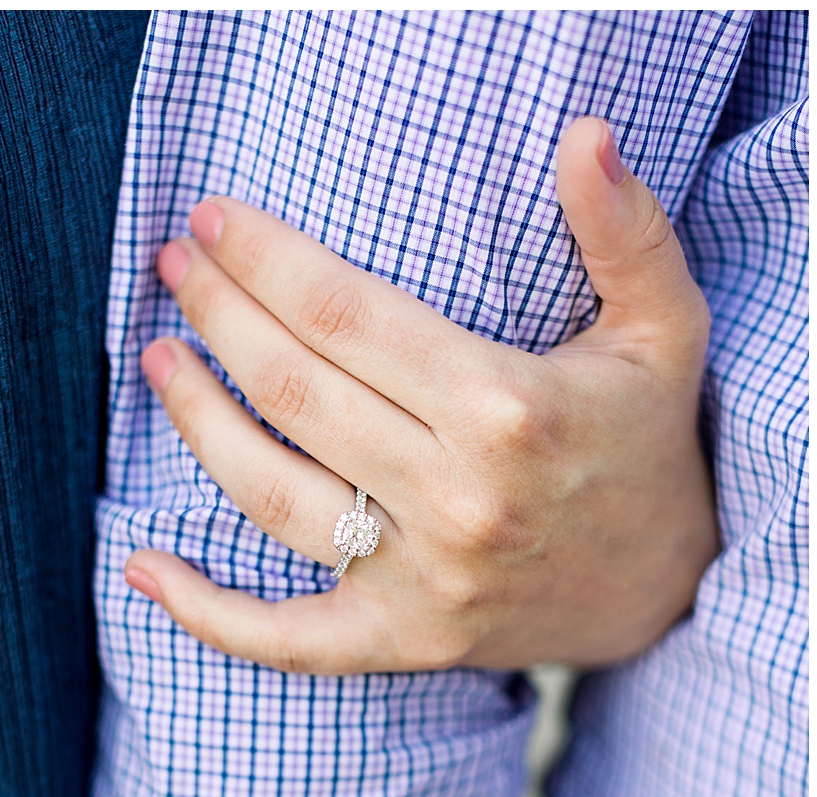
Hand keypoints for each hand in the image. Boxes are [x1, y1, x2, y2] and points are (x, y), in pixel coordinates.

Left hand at [123, 116, 716, 673]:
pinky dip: (207, 612)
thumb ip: (625, 231)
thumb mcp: (664, 329)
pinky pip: (287, 638)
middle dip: (218, 313)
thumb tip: (587, 135)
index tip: (215, 219)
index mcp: (509, 409)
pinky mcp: (409, 640)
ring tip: (162, 359)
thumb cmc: (649, 440)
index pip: (344, 315)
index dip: (265, 258)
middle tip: (177, 265)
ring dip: (196, 420)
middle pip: (293, 389)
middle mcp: (461, 497)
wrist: (675, 586)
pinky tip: (141, 565)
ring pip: (270, 494)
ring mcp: (429, 578)